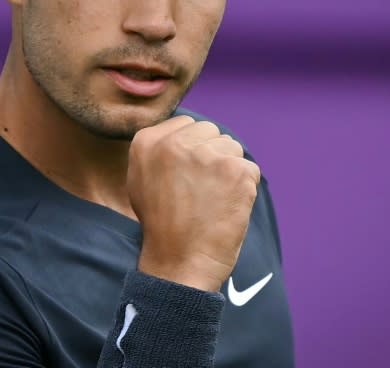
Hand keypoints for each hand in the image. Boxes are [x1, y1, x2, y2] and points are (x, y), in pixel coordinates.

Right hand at [128, 115, 260, 291]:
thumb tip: (187, 132)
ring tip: (212, 200)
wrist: (179, 264)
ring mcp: (207, 155)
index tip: (186, 177)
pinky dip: (244, 188)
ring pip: (232, 147)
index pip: (186, 124)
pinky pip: (249, 168)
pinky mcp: (236, 170)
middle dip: (211, 155)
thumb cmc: (161, 226)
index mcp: (147, 141)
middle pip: (211, 132)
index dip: (191, 150)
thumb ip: (159, 150)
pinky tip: (226, 208)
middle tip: (201, 191)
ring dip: (229, 170)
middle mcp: (175, 143)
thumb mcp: (140, 180)